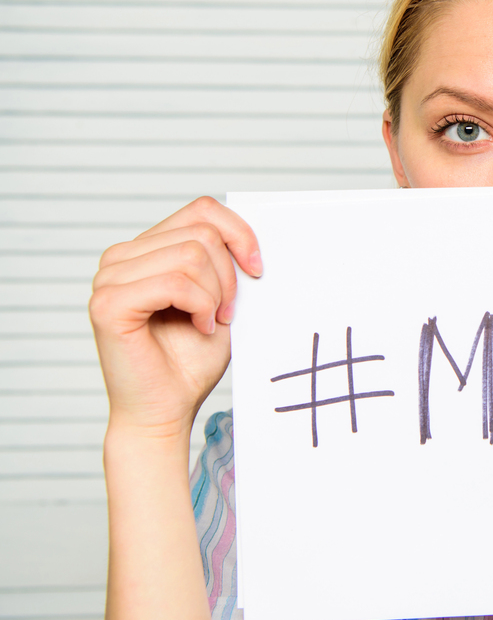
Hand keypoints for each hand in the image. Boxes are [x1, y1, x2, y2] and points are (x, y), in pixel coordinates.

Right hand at [90, 196, 261, 437]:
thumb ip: (225, 262)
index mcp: (146, 250)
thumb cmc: (191, 360)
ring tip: (209, 321)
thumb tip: (255, 233)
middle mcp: (121, 257)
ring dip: (215, 294)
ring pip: (191, 254)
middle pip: (201, 232)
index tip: (257, 270)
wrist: (167, 410)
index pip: (201, 209)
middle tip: (225, 312)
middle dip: (228, 276)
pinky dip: (200, 306)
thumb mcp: (221, 299)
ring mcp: (109, 278)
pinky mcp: (108, 304)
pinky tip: (199, 327)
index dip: (239, 233)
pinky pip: (175, 283)